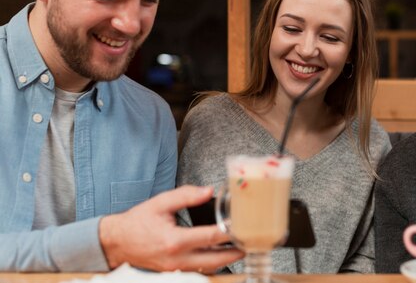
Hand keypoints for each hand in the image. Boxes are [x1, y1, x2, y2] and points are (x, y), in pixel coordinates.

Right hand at [99, 185, 243, 272]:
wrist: (117, 242)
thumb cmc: (138, 222)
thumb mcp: (161, 203)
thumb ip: (186, 196)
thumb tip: (208, 191)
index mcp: (174, 240)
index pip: (210, 237)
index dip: (230, 231)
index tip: (243, 226)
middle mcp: (177, 259)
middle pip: (215, 260)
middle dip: (235, 253)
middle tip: (250, 243)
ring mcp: (175, 268)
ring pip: (208, 268)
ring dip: (225, 259)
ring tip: (239, 247)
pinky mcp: (174, 272)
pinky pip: (198, 270)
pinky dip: (211, 262)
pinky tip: (220, 253)